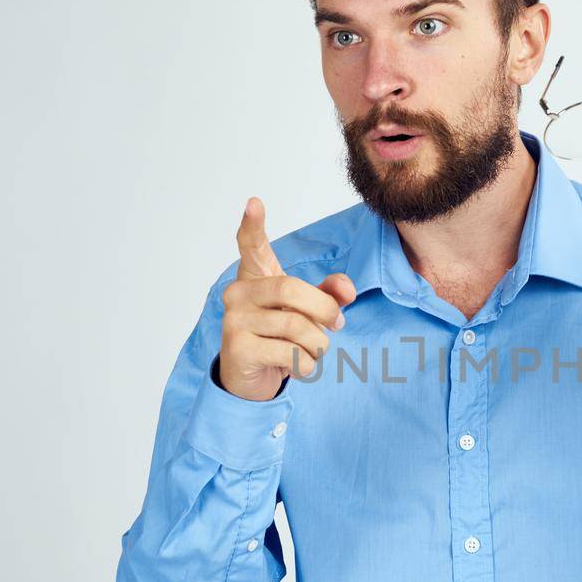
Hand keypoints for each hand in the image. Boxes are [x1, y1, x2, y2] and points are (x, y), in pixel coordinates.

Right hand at [219, 196, 356, 400]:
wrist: (252, 378)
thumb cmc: (281, 337)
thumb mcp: (309, 312)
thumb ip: (329, 294)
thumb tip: (346, 288)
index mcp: (256, 277)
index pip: (252, 246)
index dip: (253, 225)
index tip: (254, 203)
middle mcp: (239, 293)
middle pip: (291, 289)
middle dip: (324, 309)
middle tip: (338, 324)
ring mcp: (234, 320)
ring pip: (295, 327)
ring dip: (318, 344)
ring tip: (315, 350)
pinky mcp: (238, 349)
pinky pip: (289, 354)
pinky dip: (307, 365)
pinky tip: (300, 367)